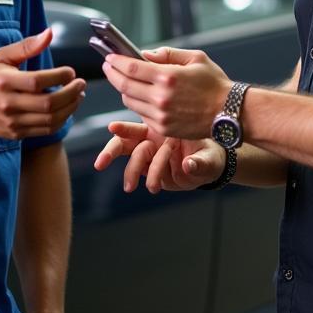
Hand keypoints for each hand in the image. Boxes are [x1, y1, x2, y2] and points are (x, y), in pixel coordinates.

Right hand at [0, 28, 84, 139]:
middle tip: (81, 84)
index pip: (38, 81)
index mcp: (5, 81)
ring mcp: (12, 121)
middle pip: (48, 103)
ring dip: (70, 107)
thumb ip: (27, 46)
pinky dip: (61, 120)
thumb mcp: (1, 56)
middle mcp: (8, 103)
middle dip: (71, 93)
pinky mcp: (16, 133)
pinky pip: (45, 130)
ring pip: (50, 119)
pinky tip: (66, 109)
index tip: (70, 72)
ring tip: (78, 96)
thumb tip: (49, 33)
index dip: (60, 76)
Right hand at [94, 120, 226, 192]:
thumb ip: (199, 161)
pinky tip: (153, 186)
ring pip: (133, 160)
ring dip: (131, 172)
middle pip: (126, 142)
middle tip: (100, 164)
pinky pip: (144, 174)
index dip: (124, 127)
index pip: (139, 125)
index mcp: (162, 128)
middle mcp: (153, 140)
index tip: (112, 128)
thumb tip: (189, 165)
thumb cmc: (210, 153)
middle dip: (111, 151)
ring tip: (132, 186)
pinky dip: (145, 179)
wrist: (212, 166)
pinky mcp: (153, 171)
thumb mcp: (209, 156)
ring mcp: (151, 156)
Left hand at [101, 47, 229, 139]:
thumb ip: (168, 54)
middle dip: (112, 74)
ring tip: (124, 80)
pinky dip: (137, 104)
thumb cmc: (215, 84)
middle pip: (124, 85)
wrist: (230, 113)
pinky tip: (140, 96)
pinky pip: (141, 114)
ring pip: (129, 101)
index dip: (116, 62)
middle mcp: (161, 97)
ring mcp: (161, 115)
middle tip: (108, 67)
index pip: (131, 68)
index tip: (109, 57)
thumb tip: (145, 55)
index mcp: (168, 76)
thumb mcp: (195, 58)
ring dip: (124, 89)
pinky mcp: (163, 129)